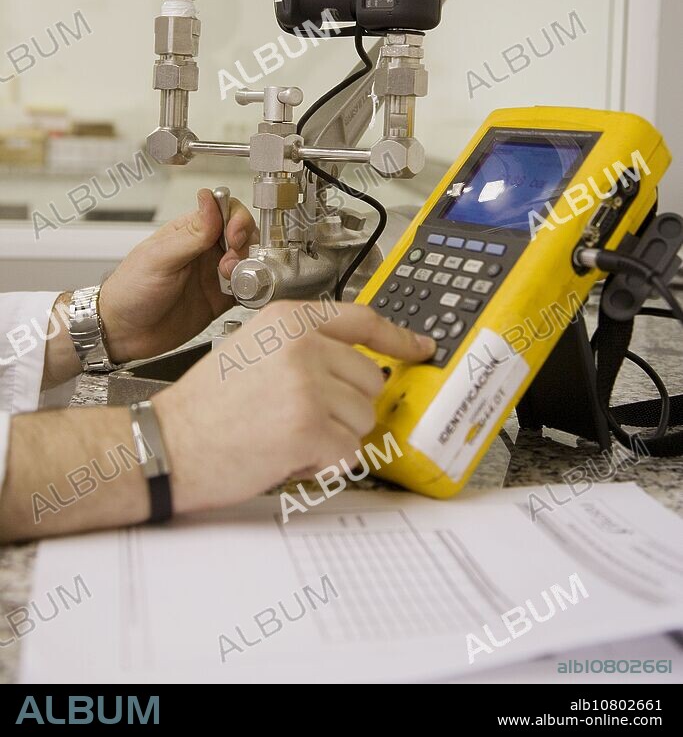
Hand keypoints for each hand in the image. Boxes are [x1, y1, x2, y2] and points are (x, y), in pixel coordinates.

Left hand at [98, 189, 257, 362]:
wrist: (123, 334)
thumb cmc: (130, 291)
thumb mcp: (160, 258)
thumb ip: (192, 233)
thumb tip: (209, 198)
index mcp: (189, 232)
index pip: (225, 211)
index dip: (237, 220)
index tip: (234, 236)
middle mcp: (205, 251)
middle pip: (243, 235)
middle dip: (245, 246)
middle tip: (230, 264)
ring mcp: (214, 275)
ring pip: (249, 261)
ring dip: (250, 268)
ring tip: (234, 281)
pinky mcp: (220, 300)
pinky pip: (248, 290)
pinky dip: (254, 290)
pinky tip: (244, 294)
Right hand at [154, 301, 435, 514]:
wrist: (168, 443)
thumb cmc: (206, 404)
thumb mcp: (252, 347)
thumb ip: (303, 344)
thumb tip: (357, 362)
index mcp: (288, 318)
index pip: (362, 319)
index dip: (399, 336)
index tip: (421, 347)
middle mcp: (301, 345)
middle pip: (368, 379)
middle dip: (344, 406)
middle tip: (299, 415)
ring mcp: (307, 385)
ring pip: (363, 418)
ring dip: (334, 436)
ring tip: (285, 432)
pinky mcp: (309, 427)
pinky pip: (349, 452)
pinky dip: (325, 463)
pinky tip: (287, 453)